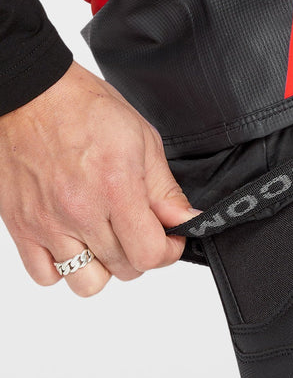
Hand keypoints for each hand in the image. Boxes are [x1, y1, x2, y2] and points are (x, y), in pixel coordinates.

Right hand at [0, 62, 199, 296]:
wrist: (31, 94)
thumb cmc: (83, 108)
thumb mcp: (142, 139)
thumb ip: (165, 190)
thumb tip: (187, 221)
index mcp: (115, 187)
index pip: (150, 254)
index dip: (169, 250)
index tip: (170, 237)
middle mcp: (79, 211)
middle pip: (124, 269)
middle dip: (141, 254)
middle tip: (139, 229)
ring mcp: (47, 223)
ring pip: (86, 283)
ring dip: (103, 268)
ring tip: (105, 240)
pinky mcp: (22, 227)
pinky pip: (46, 276)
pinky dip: (62, 268)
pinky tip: (74, 241)